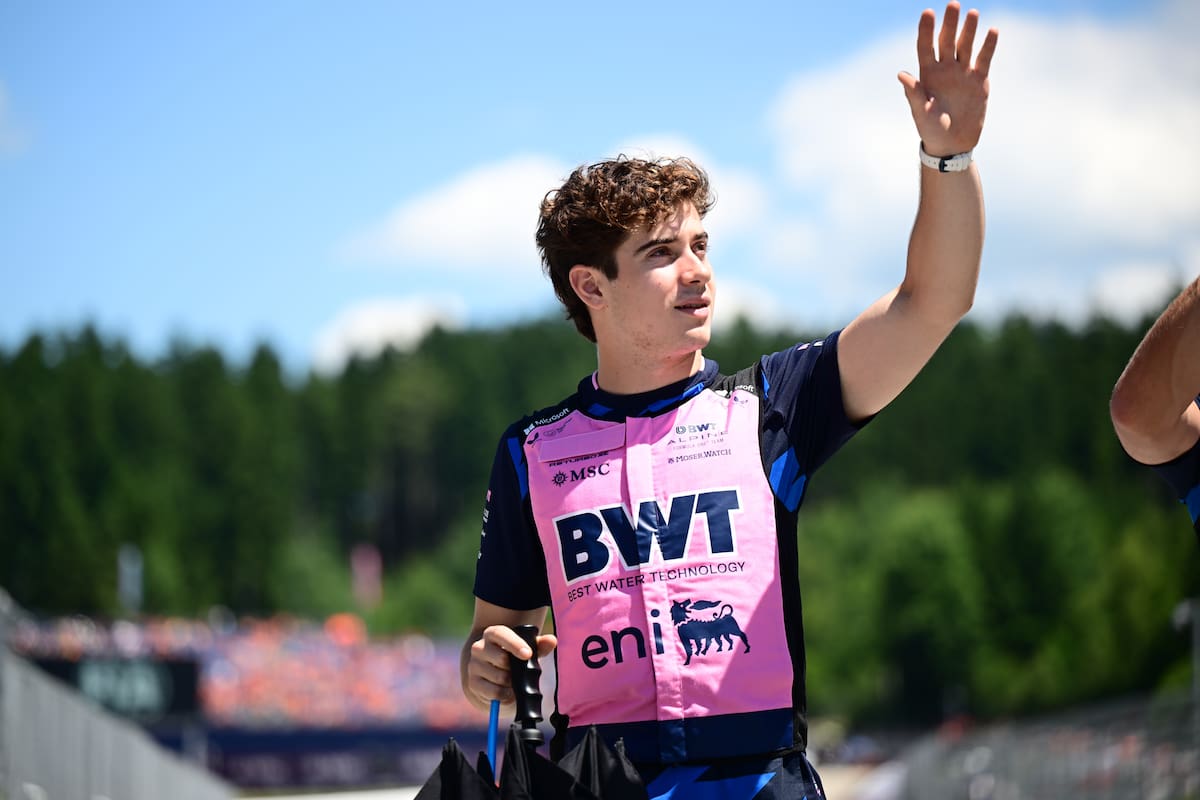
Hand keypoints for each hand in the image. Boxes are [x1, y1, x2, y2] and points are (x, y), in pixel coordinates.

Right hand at [464, 624, 557, 707]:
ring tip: (512, 680)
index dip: (515, 644)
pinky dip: (505, 695)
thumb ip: (540, 645)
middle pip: (502, 659)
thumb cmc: (513, 656)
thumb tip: (552, 640)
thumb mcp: (527, 649)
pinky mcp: (472, 683)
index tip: (528, 654)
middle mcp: (479, 647)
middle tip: (519, 670)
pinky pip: (495, 692)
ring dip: (511, 683)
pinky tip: (507, 690)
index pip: (501, 634)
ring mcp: (473, 665)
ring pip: (500, 678)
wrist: (491, 672)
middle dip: (515, 668)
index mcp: (493, 633)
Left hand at [899, 2, 998, 156]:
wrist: (953, 144)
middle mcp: (945, 69)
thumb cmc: (931, 130)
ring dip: (969, 30)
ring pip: (966, 46)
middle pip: (946, 41)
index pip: (925, 47)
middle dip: (949, 23)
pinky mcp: (979, 80)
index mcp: (927, 75)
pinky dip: (988, 46)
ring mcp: (963, 73)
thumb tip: (901, 75)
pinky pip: (984, 59)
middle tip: (953, 4)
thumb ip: (913, 93)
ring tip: (973, 13)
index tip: (927, 12)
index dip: (926, 30)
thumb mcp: (921, 112)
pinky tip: (992, 31)